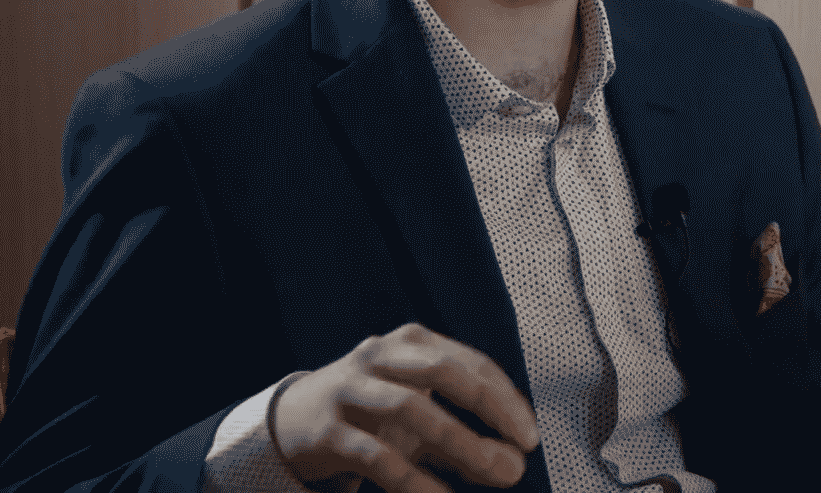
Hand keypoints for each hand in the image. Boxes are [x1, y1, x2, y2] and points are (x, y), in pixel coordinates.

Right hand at [272, 322, 539, 492]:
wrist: (290, 419)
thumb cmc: (370, 410)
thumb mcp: (415, 410)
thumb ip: (461, 431)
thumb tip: (513, 463)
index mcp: (410, 342)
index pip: (469, 362)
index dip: (506, 398)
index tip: (530, 435)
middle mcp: (379, 357)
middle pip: (443, 372)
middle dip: (491, 407)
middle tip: (522, 447)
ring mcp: (350, 390)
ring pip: (410, 409)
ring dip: (461, 443)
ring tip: (496, 473)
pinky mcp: (327, 431)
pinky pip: (376, 455)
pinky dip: (413, 480)